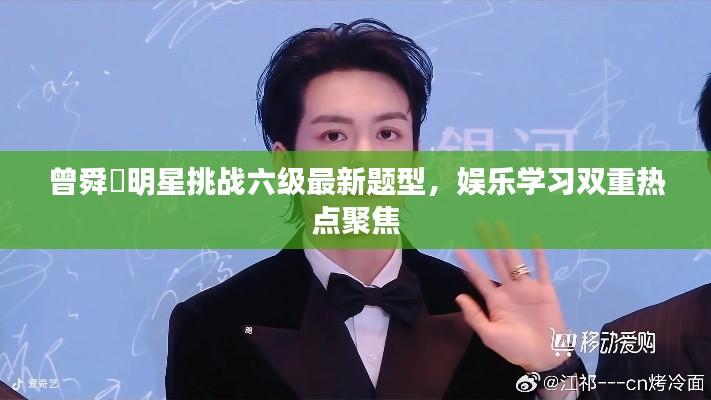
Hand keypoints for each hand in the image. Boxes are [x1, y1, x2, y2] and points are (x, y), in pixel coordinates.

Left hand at [454, 223, 564, 371]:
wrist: (544, 357)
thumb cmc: (514, 348)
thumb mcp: (489, 335)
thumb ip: (474, 316)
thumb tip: (458, 296)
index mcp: (495, 301)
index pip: (478, 277)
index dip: (469, 263)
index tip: (458, 248)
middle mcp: (510, 290)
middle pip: (496, 264)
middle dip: (488, 246)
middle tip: (480, 227)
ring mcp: (527, 289)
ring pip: (516, 262)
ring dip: (510, 245)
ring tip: (502, 227)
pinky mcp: (545, 291)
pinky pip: (542, 269)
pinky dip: (539, 254)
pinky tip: (534, 239)